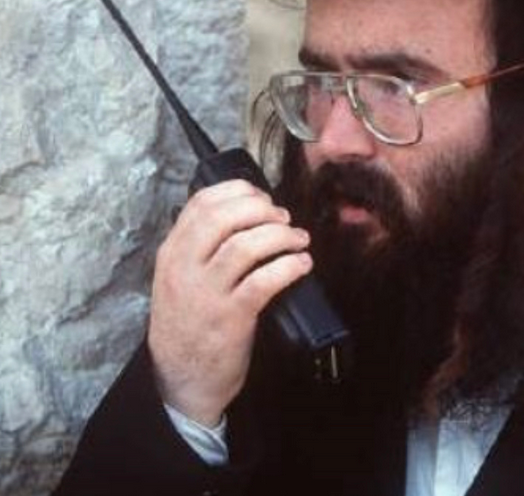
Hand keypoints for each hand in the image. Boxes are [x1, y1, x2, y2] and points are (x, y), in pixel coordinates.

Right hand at [147, 180, 311, 426]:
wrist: (180, 381)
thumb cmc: (188, 323)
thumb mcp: (178, 278)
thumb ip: (200, 246)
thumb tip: (245, 213)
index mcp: (172, 253)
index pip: (201, 203)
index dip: (238, 191)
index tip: (261, 196)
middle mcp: (184, 268)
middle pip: (224, 217)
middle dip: (261, 208)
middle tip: (283, 217)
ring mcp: (206, 293)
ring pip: (246, 246)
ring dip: (281, 235)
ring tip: (299, 239)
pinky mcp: (230, 318)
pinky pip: (263, 281)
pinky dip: (289, 267)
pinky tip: (302, 264)